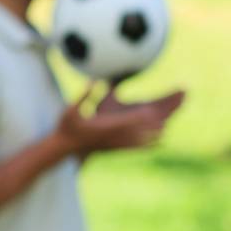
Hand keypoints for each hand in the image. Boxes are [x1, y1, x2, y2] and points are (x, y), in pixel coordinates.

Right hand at [58, 82, 182, 154]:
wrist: (63, 148)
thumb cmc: (66, 127)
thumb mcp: (71, 108)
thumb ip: (84, 96)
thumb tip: (94, 81)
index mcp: (104, 126)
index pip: (126, 120)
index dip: (139, 116)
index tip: (152, 110)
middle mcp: (112, 136)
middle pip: (136, 130)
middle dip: (150, 123)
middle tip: (166, 117)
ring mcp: (114, 144)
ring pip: (138, 140)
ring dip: (152, 134)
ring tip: (166, 129)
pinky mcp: (114, 149)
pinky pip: (134, 148)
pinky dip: (147, 145)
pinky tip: (158, 144)